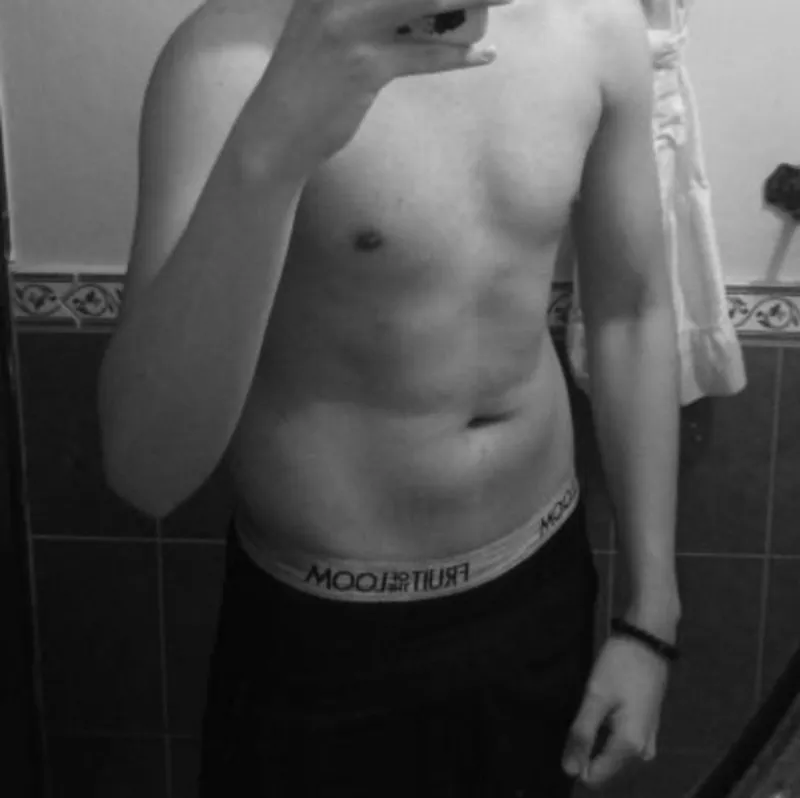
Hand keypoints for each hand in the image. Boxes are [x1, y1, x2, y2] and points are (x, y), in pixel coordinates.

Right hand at [255, 0, 510, 170]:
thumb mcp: (326, 21)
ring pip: (427, 0)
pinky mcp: (364, 66)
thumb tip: (424, 4)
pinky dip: (457, 56)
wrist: (277, 128)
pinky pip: (422, 55)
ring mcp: (350, 24)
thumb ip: (362, 3)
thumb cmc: (307, 75)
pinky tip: (484, 54)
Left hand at [561, 635, 669, 788]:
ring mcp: (647, 740)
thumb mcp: (596, 696)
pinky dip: (605, 734)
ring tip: (588, 714)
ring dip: (595, 741)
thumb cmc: (621, 665)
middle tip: (579, 720)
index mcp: (630, 745)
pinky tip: (599, 714)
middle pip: (605, 768)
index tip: (567, 737)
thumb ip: (582, 734)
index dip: (576, 761)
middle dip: (586, 752)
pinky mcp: (645, 728)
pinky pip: (621, 744)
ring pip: (612, 756)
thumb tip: (569, 771)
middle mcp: (642, 751)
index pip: (596, 776)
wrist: (649, 640)